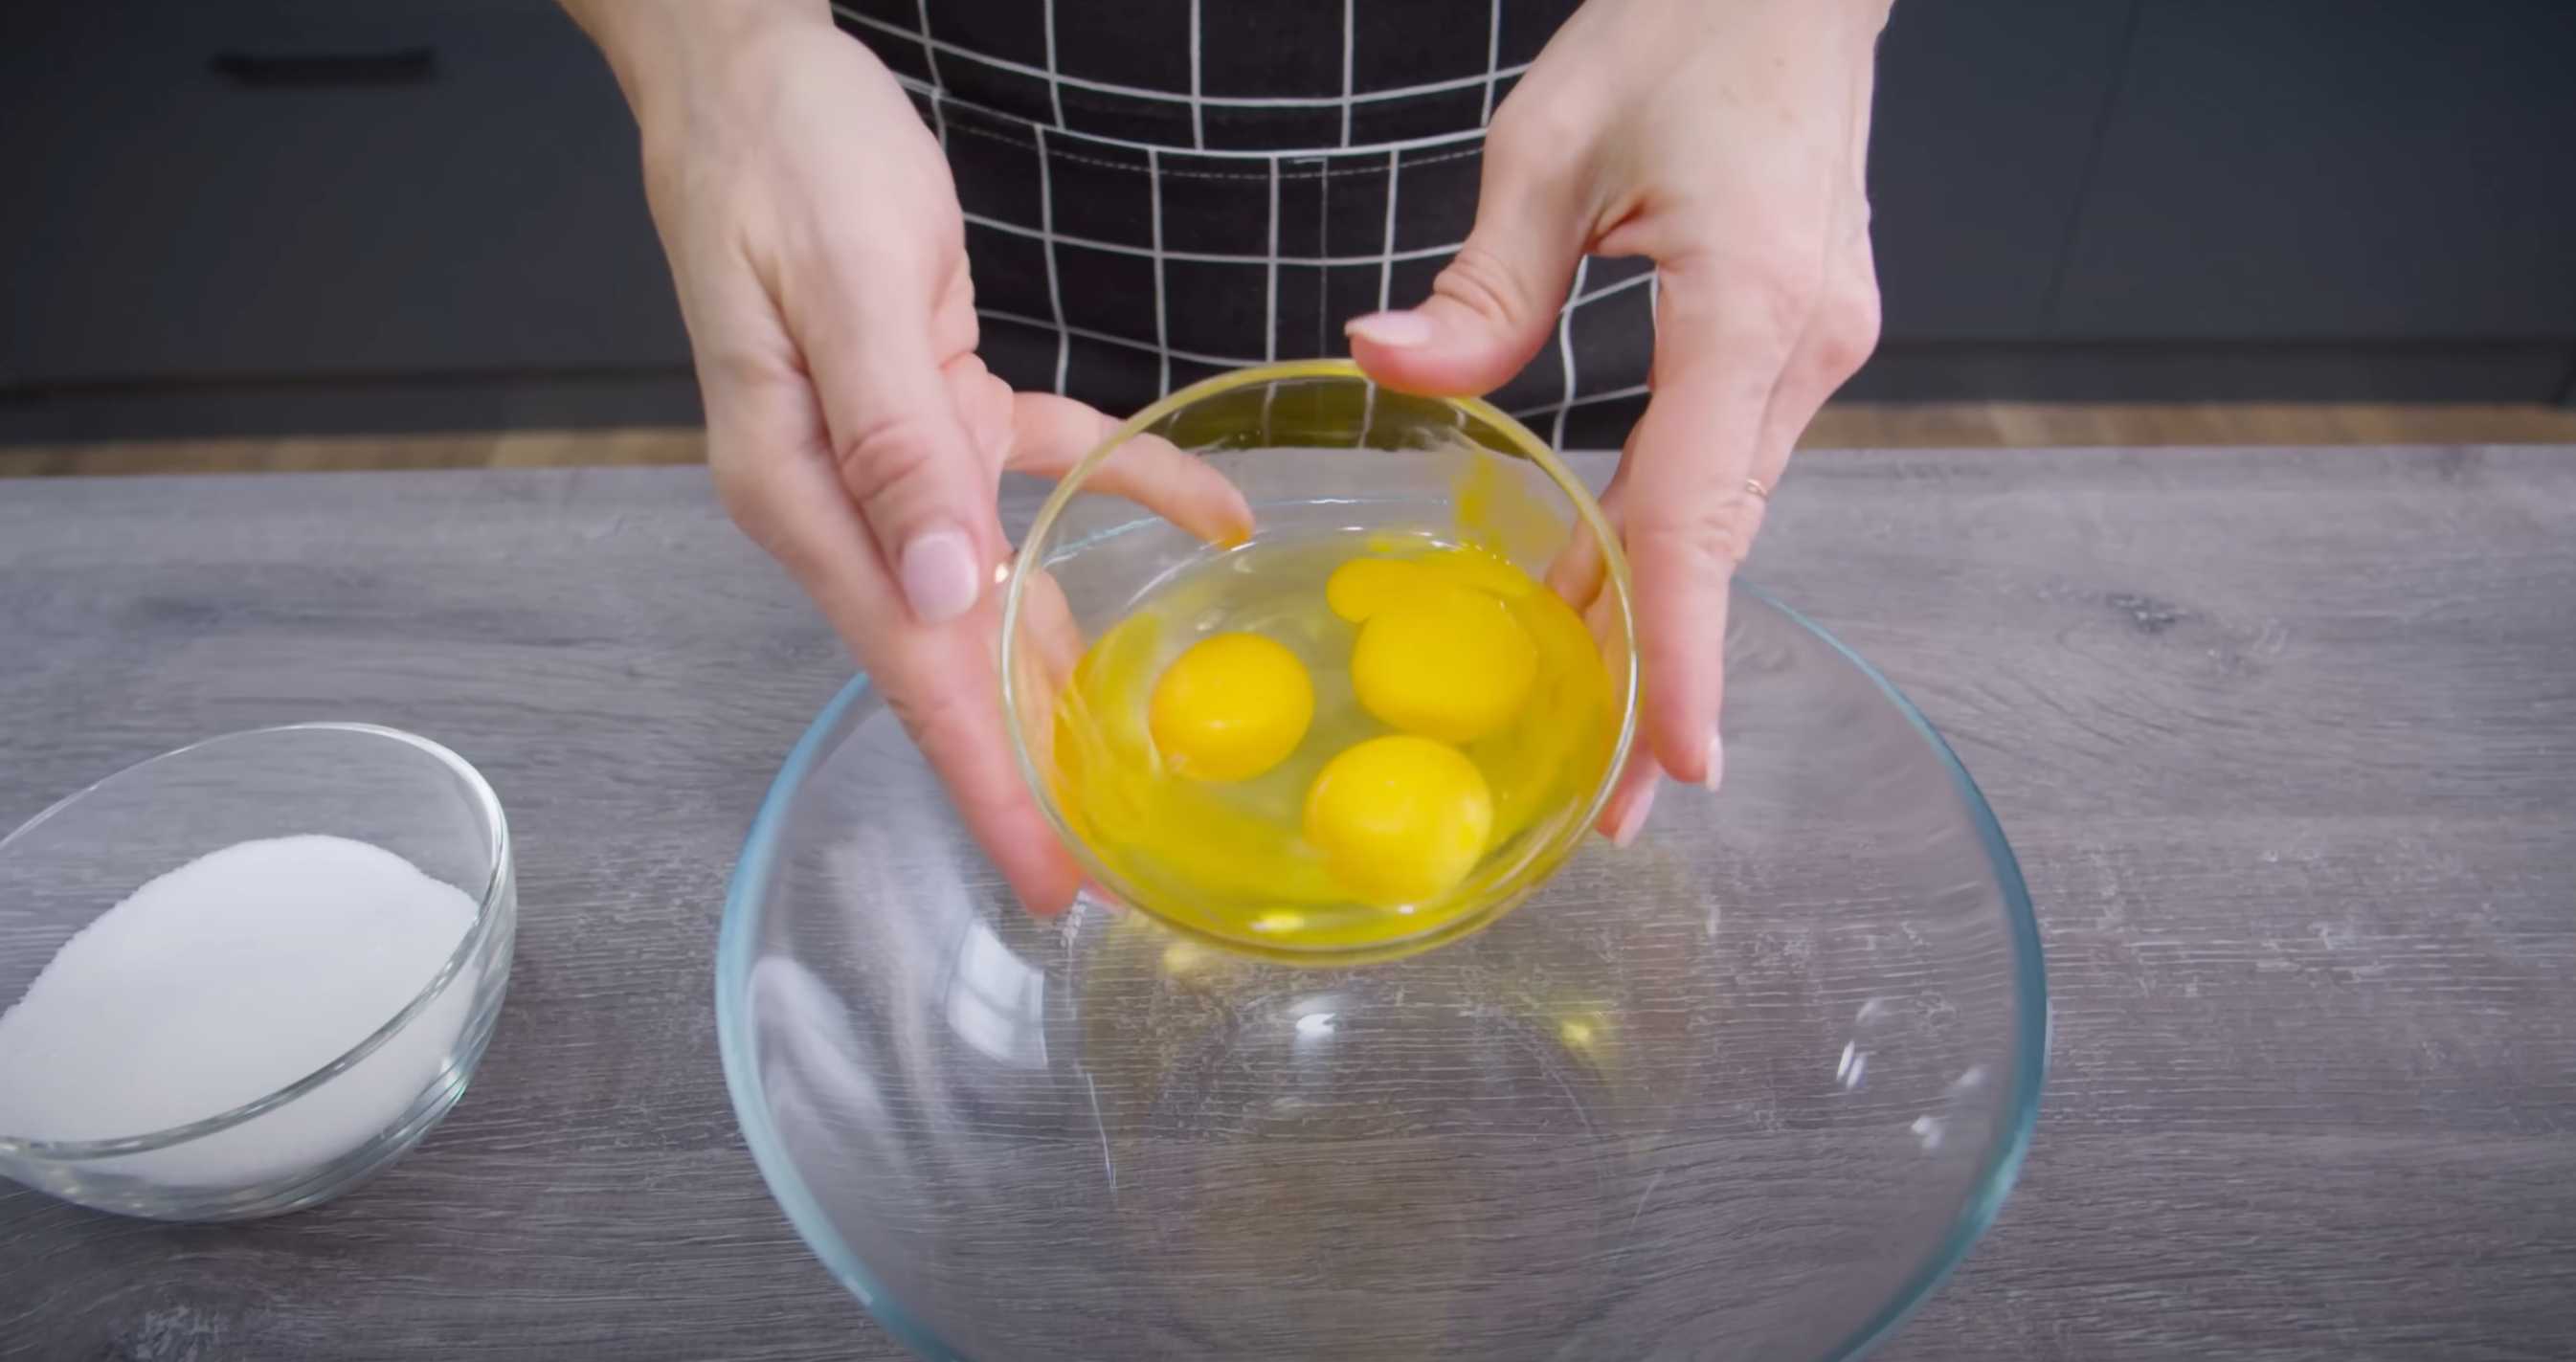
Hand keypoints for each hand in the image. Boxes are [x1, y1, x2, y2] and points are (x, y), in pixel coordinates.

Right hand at [571, 0, 1247, 911]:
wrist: (748, 66)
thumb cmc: (782, 161)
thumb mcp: (844, 293)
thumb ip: (896, 446)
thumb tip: (943, 595)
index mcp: (800, 494)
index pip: (910, 668)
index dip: (983, 777)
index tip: (1044, 873)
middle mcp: (842, 501)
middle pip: (952, 656)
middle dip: (1026, 762)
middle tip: (1107, 864)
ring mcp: (888, 459)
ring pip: (996, 584)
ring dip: (1070, 659)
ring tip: (1144, 758)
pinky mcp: (933, 403)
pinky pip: (1039, 465)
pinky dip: (1120, 488)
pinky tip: (1205, 517)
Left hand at [1349, 0, 1887, 842]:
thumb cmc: (1683, 26)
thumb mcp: (1551, 140)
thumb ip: (1481, 284)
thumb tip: (1386, 366)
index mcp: (1747, 300)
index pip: (1701, 506)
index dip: (1685, 645)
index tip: (1674, 764)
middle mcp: (1800, 346)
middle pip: (1721, 544)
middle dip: (1667, 680)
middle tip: (1605, 813)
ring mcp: (1810, 347)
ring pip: (1726, 518)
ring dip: (1665, 623)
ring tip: (1597, 740)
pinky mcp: (1795, 338)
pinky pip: (1724, 469)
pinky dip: (1668, 543)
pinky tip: (1607, 598)